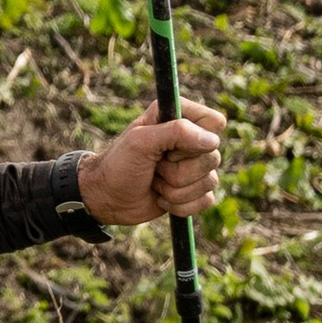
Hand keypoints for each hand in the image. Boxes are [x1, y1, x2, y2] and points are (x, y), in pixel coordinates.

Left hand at [75, 97, 226, 226]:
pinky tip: (161, 198)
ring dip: (176, 190)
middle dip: (179, 170)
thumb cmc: (117, 165)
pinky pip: (206, 200)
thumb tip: (212, 140)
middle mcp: (190, 139)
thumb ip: (176, 132)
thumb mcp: (140, 142)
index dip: (197, 139)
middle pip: (213, 157)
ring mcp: (193, 166)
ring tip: (155, 182)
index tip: (169, 147)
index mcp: (178, 116)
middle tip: (154, 166)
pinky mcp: (194, 190)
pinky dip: (181, 205)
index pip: (215, 123)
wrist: (106, 198)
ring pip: (210, 182)